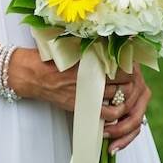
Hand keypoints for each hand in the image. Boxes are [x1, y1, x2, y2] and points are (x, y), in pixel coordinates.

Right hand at [8, 49, 150, 153]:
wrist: (32, 74)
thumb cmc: (49, 59)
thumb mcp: (72, 48)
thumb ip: (92, 51)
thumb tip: (111, 49)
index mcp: (91, 60)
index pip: (122, 66)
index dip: (130, 68)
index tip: (130, 68)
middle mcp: (91, 77)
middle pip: (124, 83)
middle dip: (129, 83)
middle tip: (129, 82)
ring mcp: (86, 92)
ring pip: (118, 98)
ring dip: (123, 98)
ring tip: (122, 95)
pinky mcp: (80, 105)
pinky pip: (105, 113)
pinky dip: (113, 113)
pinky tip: (114, 110)